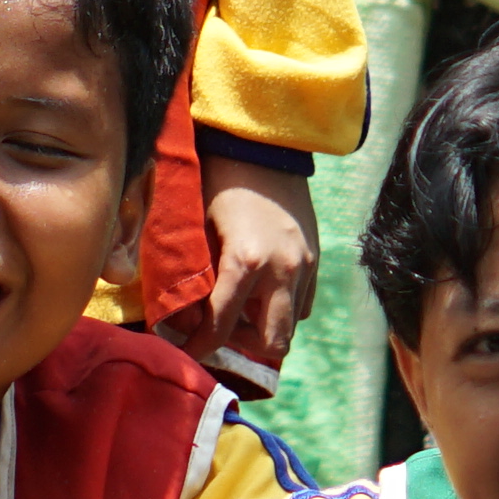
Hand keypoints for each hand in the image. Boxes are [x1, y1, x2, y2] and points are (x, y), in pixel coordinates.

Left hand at [197, 156, 318, 371]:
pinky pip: (303, 304)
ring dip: (263, 331)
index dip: (199, 347)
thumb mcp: (198, 230)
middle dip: (242, 350)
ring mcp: (306, 265)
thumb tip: (182, 317)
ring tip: (237, 318)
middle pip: (273, 343)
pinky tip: (260, 296)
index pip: (221, 327)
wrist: (264, 145)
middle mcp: (283, 270)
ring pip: (291, 327)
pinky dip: (281, 311)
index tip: (184, 353)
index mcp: (246, 262)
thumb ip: (194, 278)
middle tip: (217, 338)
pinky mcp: (315, 258)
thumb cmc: (219, 182)